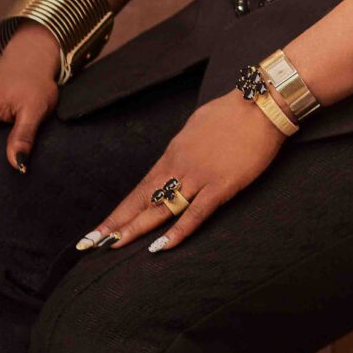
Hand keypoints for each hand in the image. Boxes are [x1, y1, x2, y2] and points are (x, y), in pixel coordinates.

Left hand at [78, 90, 285, 254]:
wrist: (260, 105)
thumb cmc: (231, 112)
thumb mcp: (196, 127)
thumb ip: (183, 148)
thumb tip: (175, 159)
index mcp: (173, 154)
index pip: (140, 188)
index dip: (120, 211)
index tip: (101, 227)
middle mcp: (180, 167)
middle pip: (143, 200)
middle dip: (117, 223)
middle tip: (92, 242)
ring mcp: (199, 177)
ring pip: (162, 208)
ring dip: (137, 228)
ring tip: (114, 245)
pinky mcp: (221, 185)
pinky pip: (197, 213)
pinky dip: (179, 231)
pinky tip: (162, 246)